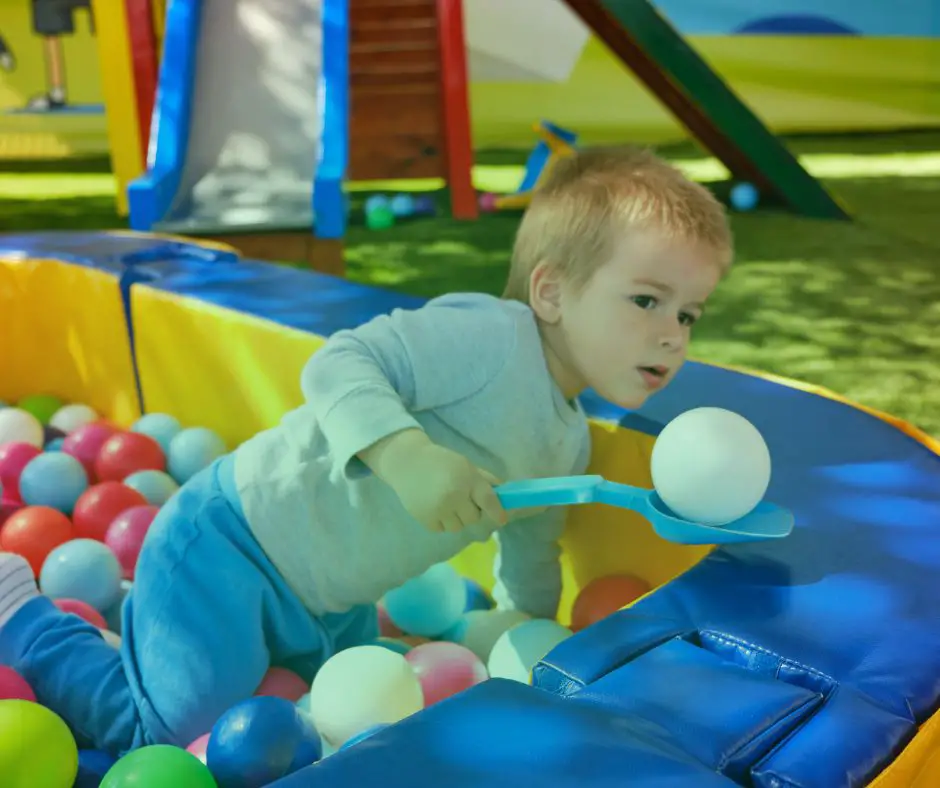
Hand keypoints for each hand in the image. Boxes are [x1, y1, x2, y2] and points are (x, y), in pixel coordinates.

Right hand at [360, 430, 507, 532]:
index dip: (498, 512)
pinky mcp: (425, 518)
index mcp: (467, 480)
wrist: (407, 462)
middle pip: (473, 518)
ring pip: (458, 527)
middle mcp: (454, 496)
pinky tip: (435, 507)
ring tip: (448, 504)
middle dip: (471, 511)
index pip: (488, 501)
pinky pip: (442, 529)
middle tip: (463, 501)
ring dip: (457, 519)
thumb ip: (484, 480)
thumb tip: (502, 494)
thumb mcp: (465, 465)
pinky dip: (442, 522)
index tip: (502, 519)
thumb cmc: (440, 461)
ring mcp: (439, 509)